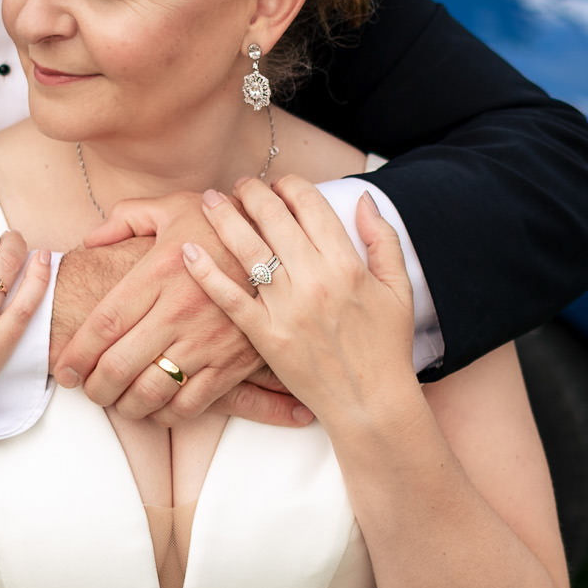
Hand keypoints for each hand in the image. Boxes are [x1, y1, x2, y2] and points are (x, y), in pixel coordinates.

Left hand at [54, 189, 310, 428]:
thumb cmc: (222, 225)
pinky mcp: (232, 363)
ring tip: (115, 401)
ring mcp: (207, 341)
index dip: (76, 353)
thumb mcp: (174, 207)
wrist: (286, 244)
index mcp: (159, 272)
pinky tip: (155, 408)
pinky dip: (165, 415)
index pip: (104, 324)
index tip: (63, 368)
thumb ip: (126, 218)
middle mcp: (179, 310)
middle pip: (119, 364)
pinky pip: (189, 404)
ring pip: (151, 391)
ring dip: (124, 405)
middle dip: (94, 387)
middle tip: (85, 390)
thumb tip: (91, 239)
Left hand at [181, 177, 418, 428]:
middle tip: (240, 184)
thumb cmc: (386, 348)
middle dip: (253, 192)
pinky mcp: (266, 335)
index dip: (291, 185)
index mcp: (347, 264)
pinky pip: (230, 297)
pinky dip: (207, 272)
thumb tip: (364, 198)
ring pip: (248, 249)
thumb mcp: (398, 288)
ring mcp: (287, 308)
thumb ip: (383, 239)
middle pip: (274, 218)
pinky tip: (189, 251)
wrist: (371, 403)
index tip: (279, 184)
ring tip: (210, 200)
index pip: (311, 205)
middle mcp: (315, 279)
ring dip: (225, 218)